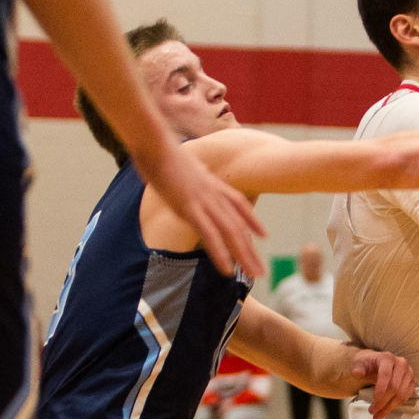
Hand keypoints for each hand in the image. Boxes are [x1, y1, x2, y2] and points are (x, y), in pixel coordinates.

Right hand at [137, 139, 266, 276]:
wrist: (154, 142)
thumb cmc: (161, 152)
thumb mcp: (182, 164)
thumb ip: (191, 173)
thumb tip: (191, 172)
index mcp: (212, 184)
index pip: (240, 204)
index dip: (253, 220)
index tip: (264, 236)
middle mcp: (213, 194)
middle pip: (239, 226)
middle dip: (251, 251)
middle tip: (262, 272)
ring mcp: (203, 201)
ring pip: (231, 233)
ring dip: (243, 257)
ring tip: (254, 275)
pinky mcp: (189, 208)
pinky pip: (209, 235)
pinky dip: (220, 254)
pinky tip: (227, 270)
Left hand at [350, 350, 414, 418]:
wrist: (376, 363)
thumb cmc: (367, 365)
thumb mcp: (358, 364)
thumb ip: (357, 368)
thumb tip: (357, 373)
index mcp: (387, 358)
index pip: (386, 375)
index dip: (380, 391)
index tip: (372, 405)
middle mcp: (401, 363)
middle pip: (394, 387)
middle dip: (383, 402)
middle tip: (372, 412)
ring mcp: (408, 372)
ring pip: (402, 394)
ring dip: (390, 407)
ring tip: (378, 415)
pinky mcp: (412, 380)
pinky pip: (407, 396)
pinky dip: (397, 405)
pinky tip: (387, 409)